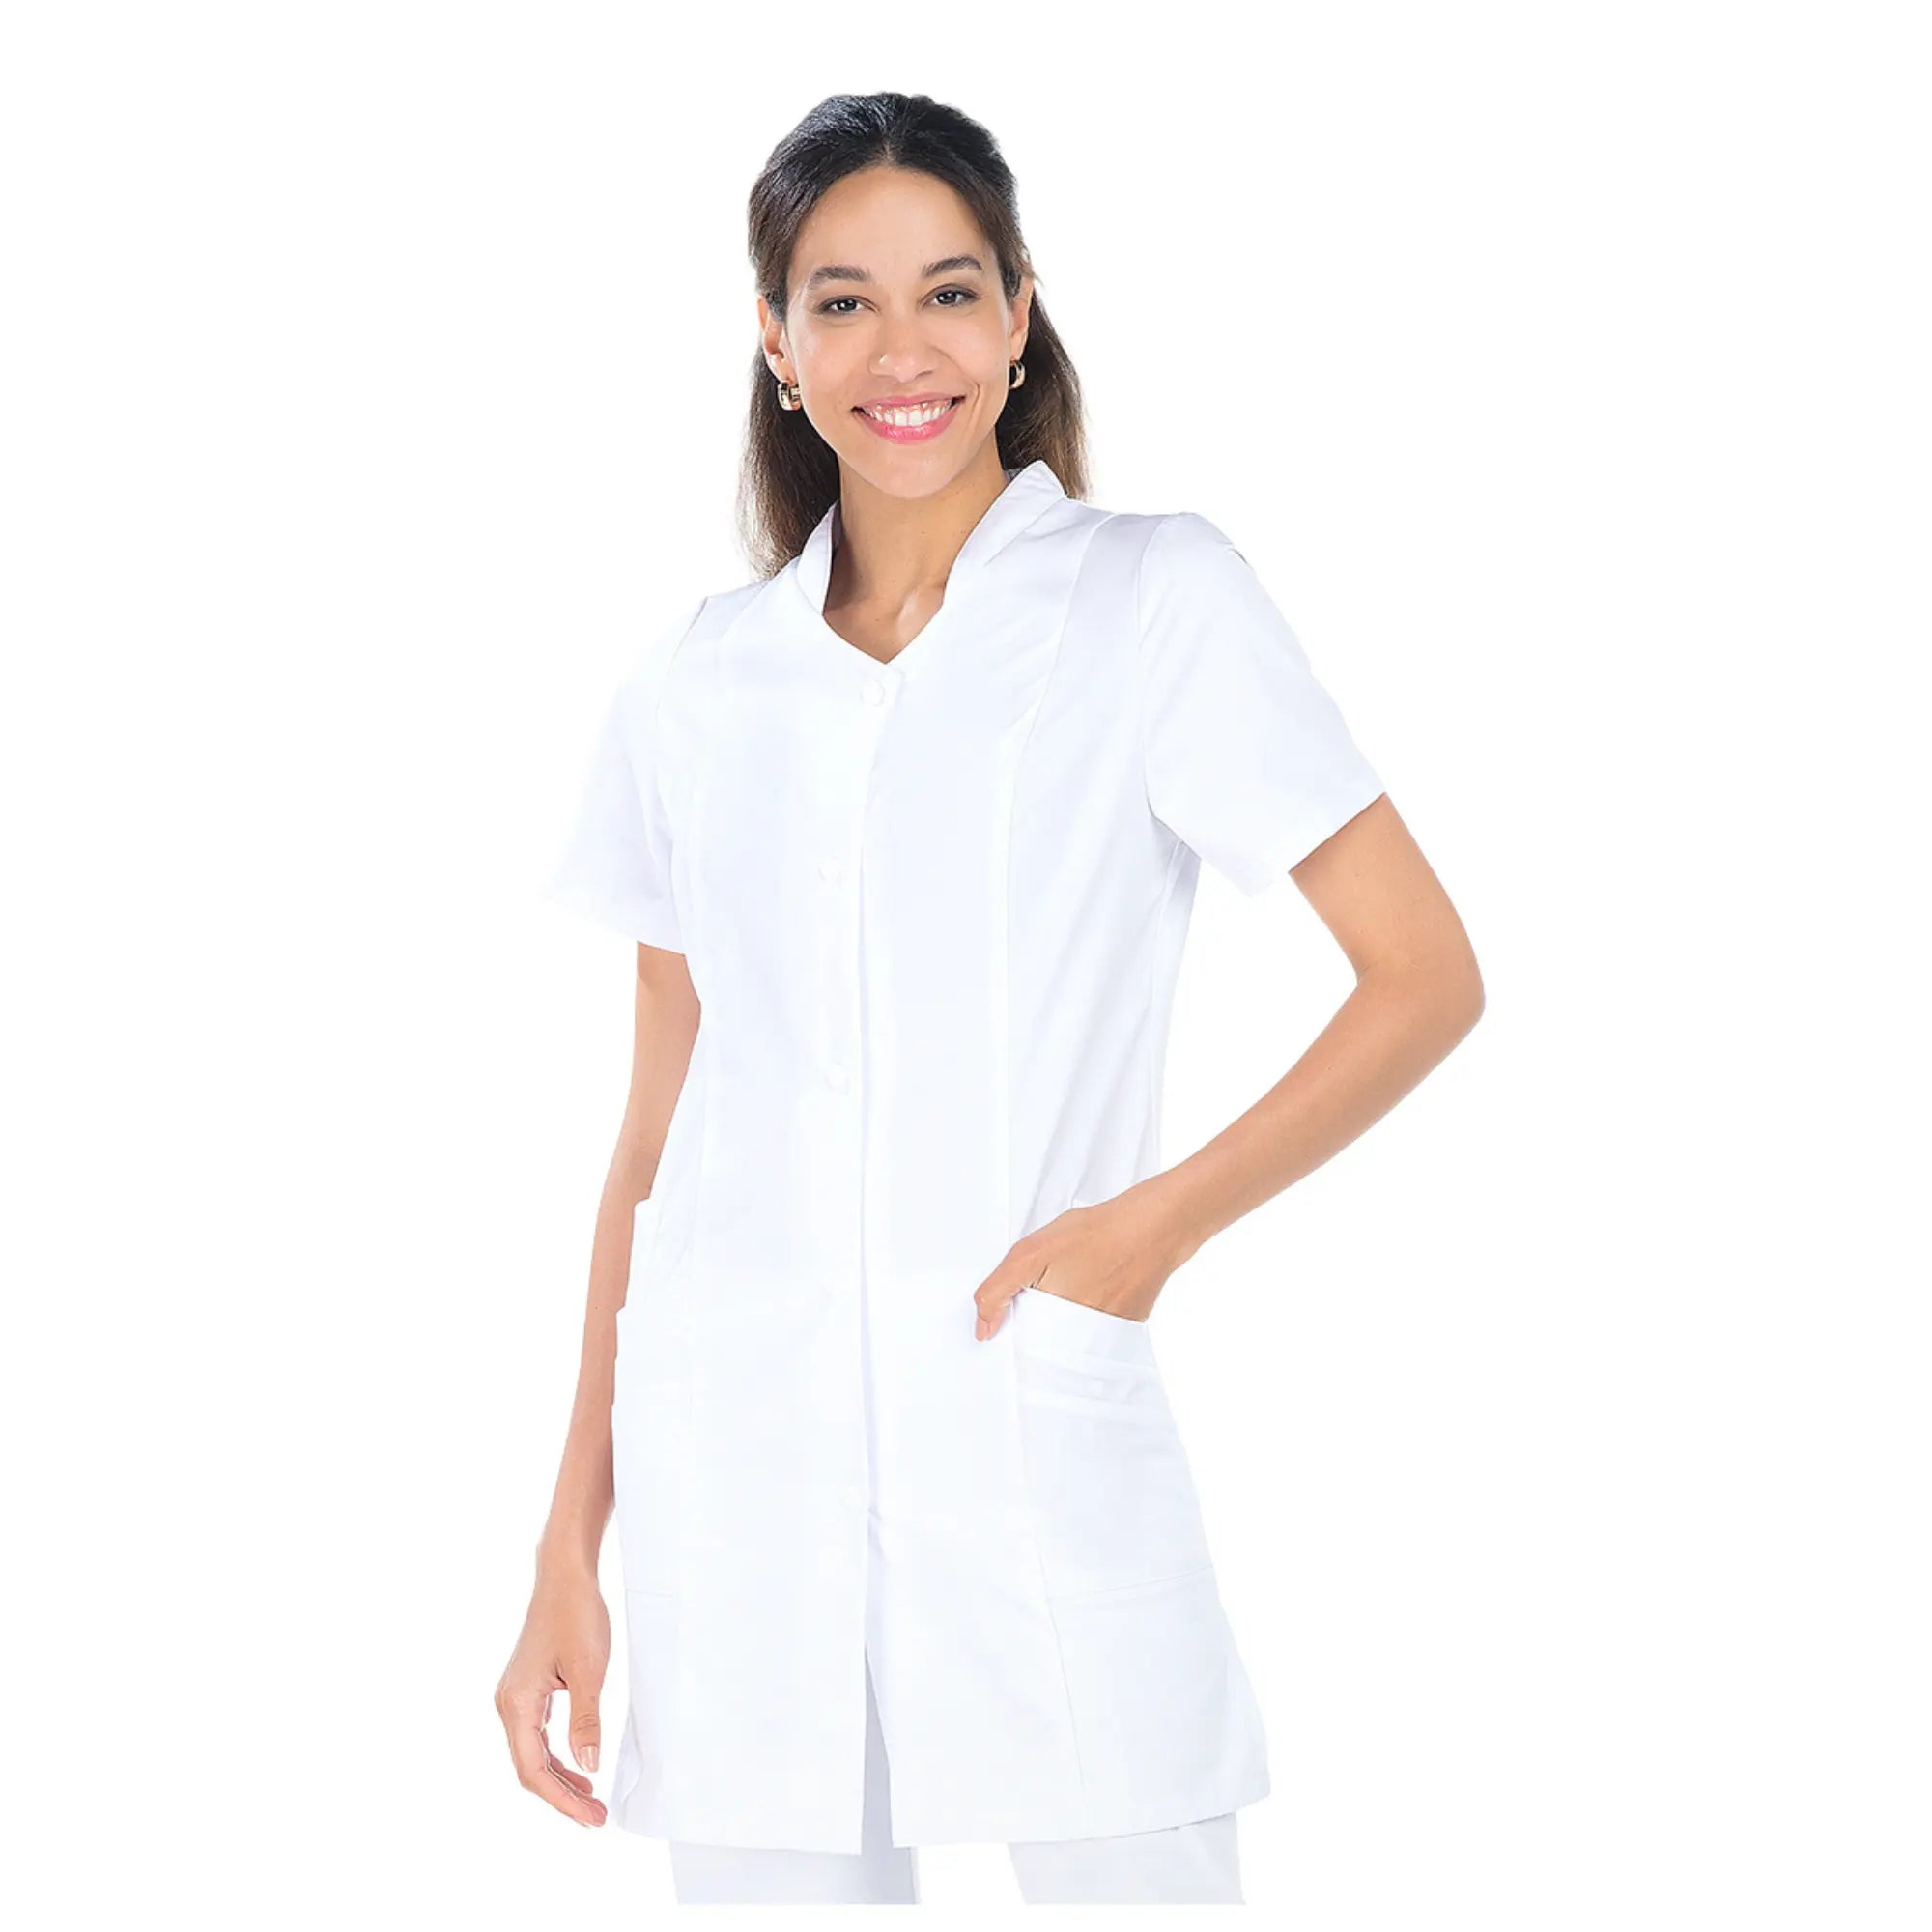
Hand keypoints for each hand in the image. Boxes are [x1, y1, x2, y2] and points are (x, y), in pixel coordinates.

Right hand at [495, 1562, 611, 1826]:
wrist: (565, 1575)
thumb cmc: (576, 1614)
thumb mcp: (589, 1670)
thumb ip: (585, 1721)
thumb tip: (589, 1766)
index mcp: (516, 1704)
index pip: (534, 1770)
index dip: (562, 1800)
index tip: (592, 1817)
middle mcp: (508, 1705)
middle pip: (530, 1768)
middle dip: (562, 1795)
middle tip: (596, 1815)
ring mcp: (515, 1697)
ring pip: (533, 1753)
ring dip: (560, 1778)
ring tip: (591, 1798)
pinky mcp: (527, 1689)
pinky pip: (537, 1736)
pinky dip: (557, 1756)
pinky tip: (579, 1765)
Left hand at [972, 1185, 1189, 1339]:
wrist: (1151, 1228)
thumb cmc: (1094, 1235)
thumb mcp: (1030, 1252)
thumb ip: (997, 1292)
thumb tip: (983, 1331)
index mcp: (1053, 1329)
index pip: (1022, 1351)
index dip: (1012, 1335)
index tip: (1011, 1318)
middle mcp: (1081, 1344)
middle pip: (1046, 1350)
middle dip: (1036, 1329)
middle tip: (1045, 1291)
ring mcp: (1106, 1339)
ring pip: (1070, 1343)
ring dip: (1062, 1323)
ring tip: (1071, 1285)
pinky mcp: (1125, 1330)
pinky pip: (1095, 1335)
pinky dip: (1086, 1317)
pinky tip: (1090, 1287)